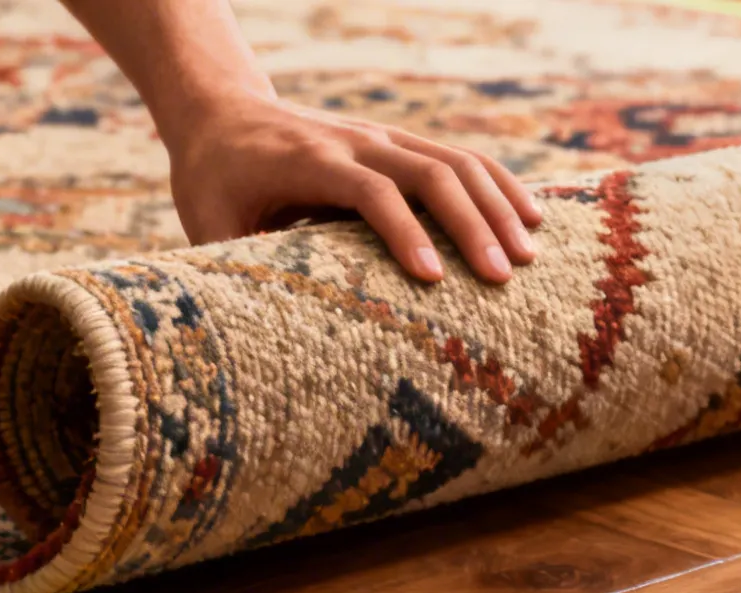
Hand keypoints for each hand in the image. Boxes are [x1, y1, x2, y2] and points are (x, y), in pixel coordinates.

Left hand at [163, 93, 542, 283]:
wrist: (221, 115)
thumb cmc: (213, 182)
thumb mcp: (209, 225)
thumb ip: (238, 266)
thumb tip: (265, 329)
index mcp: (309, 161)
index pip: (369, 192)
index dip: (404, 233)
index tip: (433, 280)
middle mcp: (354, 141)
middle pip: (428, 172)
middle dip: (471, 225)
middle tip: (503, 278)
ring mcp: (381, 137)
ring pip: (455, 160)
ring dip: (497, 205)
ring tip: (529, 256)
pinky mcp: (396, 142)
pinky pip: (459, 157)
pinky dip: (498, 184)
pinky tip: (531, 217)